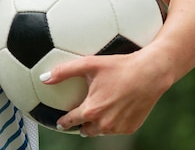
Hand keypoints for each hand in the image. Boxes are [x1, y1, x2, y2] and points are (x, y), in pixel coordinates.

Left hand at [41, 50, 169, 136]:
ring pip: (100, 131)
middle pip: (85, 130)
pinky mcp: (131, 127)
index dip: (63, 122)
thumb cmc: (118, 66)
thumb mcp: (89, 64)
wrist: (149, 74)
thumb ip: (64, 71)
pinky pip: (115, 128)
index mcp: (92, 110)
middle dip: (81, 124)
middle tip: (78, 116)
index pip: (71, 121)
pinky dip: (111, 122)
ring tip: (95, 112)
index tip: (59, 123)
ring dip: (96, 124)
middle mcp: (104, 124)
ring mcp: (118, 128)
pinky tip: (112, 109)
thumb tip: (44, 78)